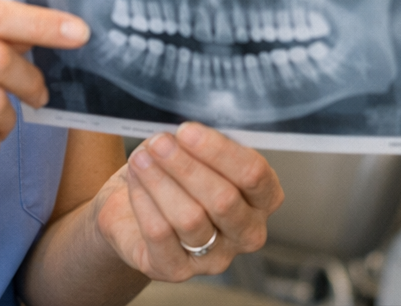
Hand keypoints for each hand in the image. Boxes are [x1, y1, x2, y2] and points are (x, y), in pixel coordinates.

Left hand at [91, 122, 283, 281]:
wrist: (137, 207)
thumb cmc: (179, 173)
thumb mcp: (199, 152)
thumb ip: (206, 142)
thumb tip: (189, 129)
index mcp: (263, 198)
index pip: (254, 174)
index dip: (220, 152)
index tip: (188, 131)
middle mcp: (246, 232)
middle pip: (223, 200)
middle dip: (187, 166)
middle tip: (161, 142)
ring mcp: (214, 257)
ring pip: (190, 218)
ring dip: (162, 180)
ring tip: (143, 156)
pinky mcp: (177, 270)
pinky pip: (160, 235)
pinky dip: (145, 200)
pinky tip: (137, 179)